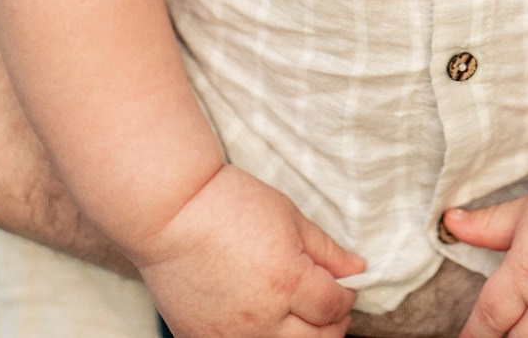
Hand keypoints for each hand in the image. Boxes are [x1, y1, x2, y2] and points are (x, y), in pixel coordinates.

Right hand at [138, 163, 365, 337]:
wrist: (171, 213)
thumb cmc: (229, 204)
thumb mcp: (288, 215)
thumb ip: (326, 249)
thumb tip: (357, 269)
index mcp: (288, 281)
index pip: (333, 307)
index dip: (346, 297)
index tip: (345, 286)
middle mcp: (263, 318)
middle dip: (332, 326)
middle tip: (331, 308)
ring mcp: (231, 336)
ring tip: (301, 318)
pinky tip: (264, 322)